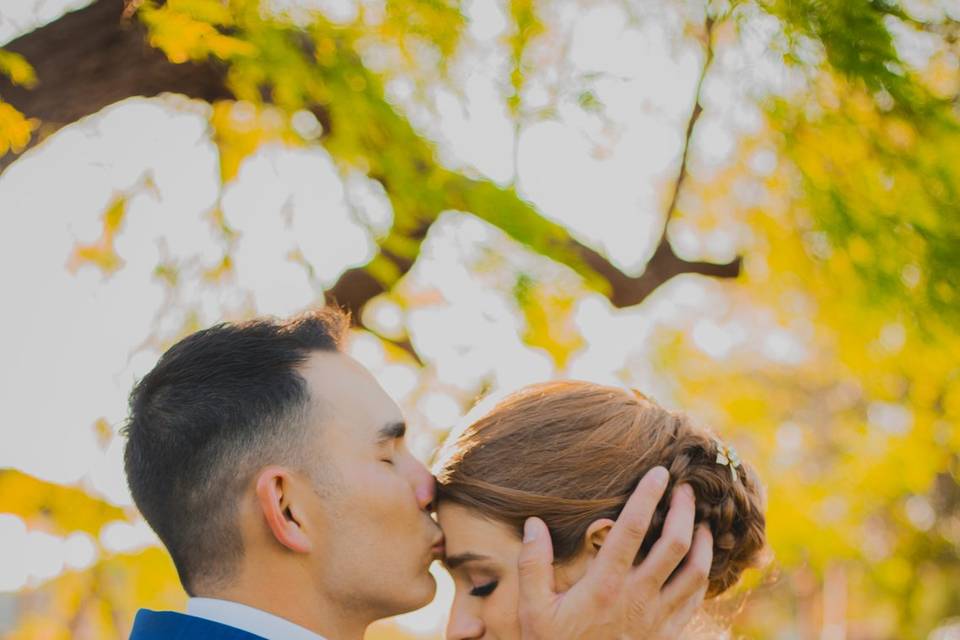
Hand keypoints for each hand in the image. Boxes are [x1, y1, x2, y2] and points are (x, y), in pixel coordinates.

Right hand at [517, 466, 712, 639]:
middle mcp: (637, 598)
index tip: (659, 472)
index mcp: (604, 586)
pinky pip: (695, 601)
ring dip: (703, 543)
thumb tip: (534, 523)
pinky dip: (703, 576)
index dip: (648, 496)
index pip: (631, 529)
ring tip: (702, 523)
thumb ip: (532, 565)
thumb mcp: (532, 611)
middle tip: (687, 490)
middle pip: (675, 545)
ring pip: (695, 573)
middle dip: (684, 511)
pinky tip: (699, 563)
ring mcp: (658, 619)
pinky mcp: (668, 636)